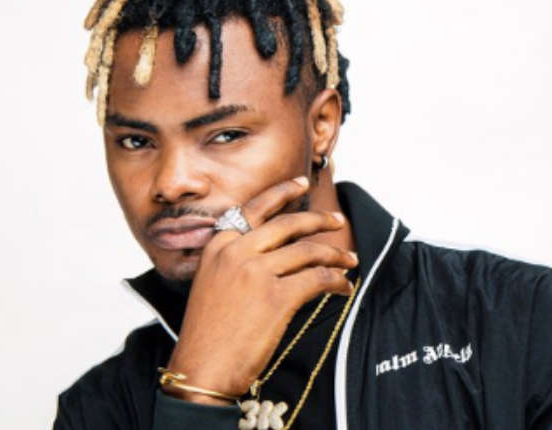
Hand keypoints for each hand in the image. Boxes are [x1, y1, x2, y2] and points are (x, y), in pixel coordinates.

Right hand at [161, 176, 356, 404]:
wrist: (201, 367)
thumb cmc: (207, 333)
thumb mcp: (211, 283)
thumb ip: (235, 261)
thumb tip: (277, 251)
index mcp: (218, 246)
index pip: (254, 208)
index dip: (282, 192)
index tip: (302, 183)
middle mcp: (236, 252)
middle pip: (288, 224)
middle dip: (318, 220)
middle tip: (336, 220)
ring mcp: (256, 272)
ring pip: (308, 251)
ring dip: (335, 254)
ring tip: (349, 260)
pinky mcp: (276, 297)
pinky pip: (316, 279)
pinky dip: (335, 281)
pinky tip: (342, 287)